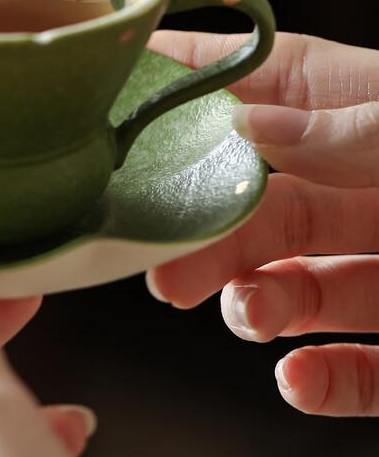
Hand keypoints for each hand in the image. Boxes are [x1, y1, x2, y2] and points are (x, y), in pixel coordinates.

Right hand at [146, 31, 378, 416]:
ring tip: (243, 311)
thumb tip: (249, 125)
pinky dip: (316, 377)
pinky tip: (297, 375)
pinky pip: (349, 363)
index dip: (174, 78)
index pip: (243, 79)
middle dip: (198, 228)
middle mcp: (352, 182)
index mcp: (348, 108)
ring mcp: (375, 256)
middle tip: (157, 258)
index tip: (106, 89)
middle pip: (248, 199)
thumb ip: (349, 128)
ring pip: (285, 279)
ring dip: (248, 299)